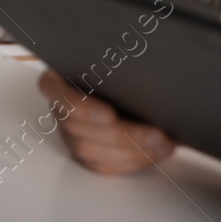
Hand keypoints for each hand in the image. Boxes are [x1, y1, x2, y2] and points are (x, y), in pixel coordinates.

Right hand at [37, 69, 173, 173]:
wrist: (121, 81)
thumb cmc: (114, 64)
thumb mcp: (110, 56)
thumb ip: (117, 63)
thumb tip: (144, 69)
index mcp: (57, 81)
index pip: (60, 94)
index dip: (83, 108)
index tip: (110, 115)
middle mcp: (58, 109)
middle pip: (79, 128)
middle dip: (122, 135)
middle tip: (157, 134)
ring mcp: (68, 134)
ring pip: (91, 151)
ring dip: (132, 151)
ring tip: (163, 144)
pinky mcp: (84, 154)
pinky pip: (104, 166)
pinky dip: (132, 162)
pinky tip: (155, 153)